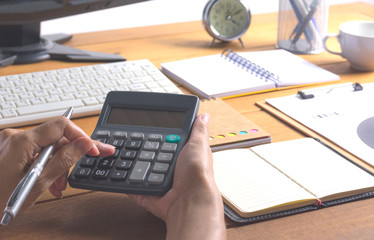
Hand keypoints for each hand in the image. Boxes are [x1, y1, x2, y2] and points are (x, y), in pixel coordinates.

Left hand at [0, 117, 114, 214]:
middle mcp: (14, 136)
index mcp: (21, 141)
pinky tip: (48, 181)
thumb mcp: (38, 183)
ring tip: (59, 186)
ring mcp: (10, 142)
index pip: (62, 126)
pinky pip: (35, 151)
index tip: (94, 150)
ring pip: (46, 146)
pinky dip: (45, 165)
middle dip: (70, 156)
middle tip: (79, 172)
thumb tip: (85, 145)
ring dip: (57, 164)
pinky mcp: (9, 149)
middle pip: (55, 138)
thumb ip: (64, 160)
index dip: (82, 137)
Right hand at [130, 114, 225, 239]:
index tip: (146, 128)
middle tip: (133, 139)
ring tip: (124, 154)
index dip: (158, 136)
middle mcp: (171, 169)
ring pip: (140, 169)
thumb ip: (198, 130)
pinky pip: (133, 187)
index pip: (167, 142)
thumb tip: (204, 116)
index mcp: (182, 156)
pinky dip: (126, 183)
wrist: (189, 201)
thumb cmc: (198, 174)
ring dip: (133, 164)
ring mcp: (159, 181)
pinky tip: (118, 173)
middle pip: (151, 155)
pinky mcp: (149, 193)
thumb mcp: (199, 145)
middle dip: (143, 149)